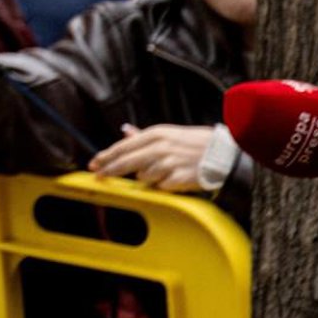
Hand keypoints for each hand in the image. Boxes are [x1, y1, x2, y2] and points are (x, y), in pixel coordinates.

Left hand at [88, 123, 211, 190]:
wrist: (223, 155)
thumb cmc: (195, 144)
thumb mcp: (169, 134)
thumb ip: (143, 135)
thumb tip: (124, 131)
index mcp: (156, 134)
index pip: (123, 146)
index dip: (106, 156)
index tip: (94, 163)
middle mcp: (160, 148)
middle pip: (126, 162)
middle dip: (109, 170)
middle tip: (98, 176)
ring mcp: (169, 164)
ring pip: (144, 176)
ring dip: (148, 177)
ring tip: (165, 171)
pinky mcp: (178, 179)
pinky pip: (160, 186)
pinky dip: (163, 185)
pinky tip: (174, 179)